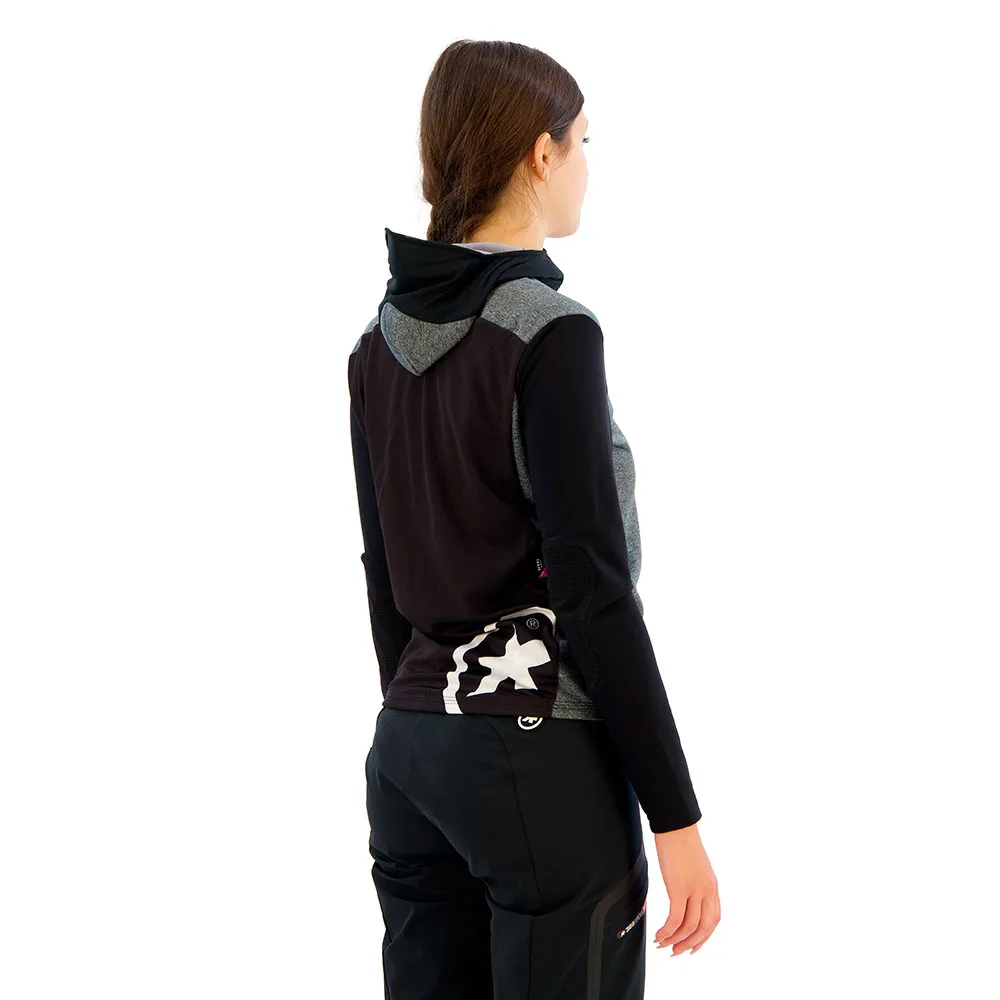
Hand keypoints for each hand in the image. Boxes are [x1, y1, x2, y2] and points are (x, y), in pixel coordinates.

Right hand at [651, 822, 719, 955]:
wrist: (676, 824)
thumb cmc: (681, 840)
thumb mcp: (695, 866)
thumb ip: (694, 882)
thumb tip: (683, 894)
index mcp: (712, 886)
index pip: (714, 920)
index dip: (704, 937)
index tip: (693, 947)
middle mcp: (707, 890)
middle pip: (703, 928)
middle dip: (689, 944)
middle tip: (675, 952)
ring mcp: (694, 890)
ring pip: (689, 927)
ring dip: (675, 940)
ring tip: (662, 944)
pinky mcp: (678, 887)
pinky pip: (675, 918)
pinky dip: (667, 930)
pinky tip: (659, 933)